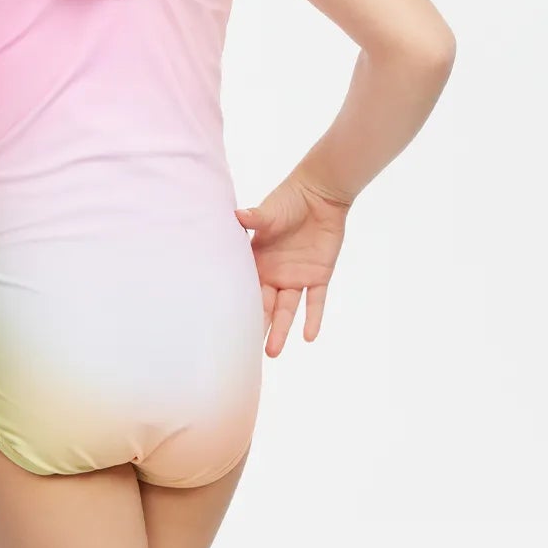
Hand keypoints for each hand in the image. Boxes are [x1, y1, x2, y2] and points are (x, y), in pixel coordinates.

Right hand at [235, 176, 349, 355]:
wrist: (319, 195)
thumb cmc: (288, 201)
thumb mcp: (269, 212)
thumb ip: (256, 219)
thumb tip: (237, 215)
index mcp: (258, 262)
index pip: (247, 290)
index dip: (240, 308)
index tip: (229, 328)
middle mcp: (275, 275)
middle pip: (265, 307)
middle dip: (258, 328)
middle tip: (247, 353)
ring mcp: (296, 278)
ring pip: (287, 310)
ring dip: (281, 330)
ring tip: (273, 352)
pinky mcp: (318, 276)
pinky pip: (315, 301)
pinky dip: (313, 318)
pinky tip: (309, 336)